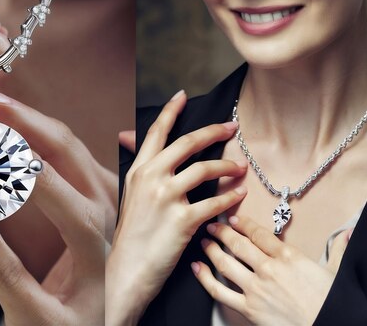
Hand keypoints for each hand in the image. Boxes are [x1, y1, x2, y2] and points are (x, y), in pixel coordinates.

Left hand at [0, 91, 109, 324]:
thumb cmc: (72, 293)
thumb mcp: (81, 240)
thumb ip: (68, 193)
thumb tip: (40, 139)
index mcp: (109, 215)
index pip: (76, 155)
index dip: (36, 122)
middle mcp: (112, 242)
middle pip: (83, 174)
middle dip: (35, 133)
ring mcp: (94, 284)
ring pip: (77, 220)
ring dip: (30, 179)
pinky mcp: (56, 324)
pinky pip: (18, 277)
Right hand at [107, 90, 247, 324]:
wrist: (126, 271)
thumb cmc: (130, 236)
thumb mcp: (130, 196)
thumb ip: (140, 169)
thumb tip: (129, 138)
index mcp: (139, 171)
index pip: (156, 132)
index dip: (171, 110)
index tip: (184, 95)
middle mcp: (152, 178)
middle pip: (188, 142)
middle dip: (214, 130)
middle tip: (232, 126)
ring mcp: (167, 198)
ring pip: (206, 169)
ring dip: (229, 165)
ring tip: (240, 167)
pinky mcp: (183, 220)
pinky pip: (216, 202)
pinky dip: (231, 196)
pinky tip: (239, 194)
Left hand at [193, 215, 350, 325]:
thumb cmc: (332, 304)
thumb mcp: (338, 273)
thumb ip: (338, 250)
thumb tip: (348, 231)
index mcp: (289, 257)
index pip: (260, 234)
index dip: (244, 224)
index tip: (235, 219)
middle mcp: (269, 268)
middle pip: (238, 244)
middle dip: (222, 232)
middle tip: (212, 225)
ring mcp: (256, 288)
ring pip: (225, 263)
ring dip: (211, 250)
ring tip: (204, 242)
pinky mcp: (248, 308)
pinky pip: (219, 291)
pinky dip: (205, 278)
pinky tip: (197, 268)